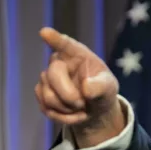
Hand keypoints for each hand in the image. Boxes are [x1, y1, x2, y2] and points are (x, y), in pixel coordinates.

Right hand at [35, 27, 124, 146]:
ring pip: (48, 96)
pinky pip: (46, 108)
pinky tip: (75, 114)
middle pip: (53, 75)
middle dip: (69, 95)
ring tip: (82, 108)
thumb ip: (101, 86)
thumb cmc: (102, 90)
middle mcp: (59, 62)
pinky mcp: (41, 94)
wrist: (94, 108)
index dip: (55, 39)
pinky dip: (64, 117)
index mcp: (78, 54)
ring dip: (68, 109)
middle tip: (83, 103)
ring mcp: (47, 78)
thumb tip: (86, 88)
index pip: (65, 44)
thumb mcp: (109, 88)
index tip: (45, 32)